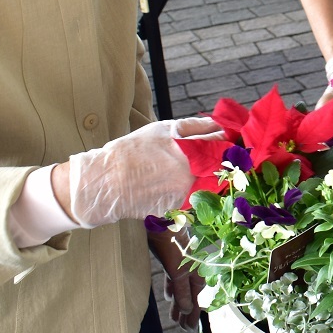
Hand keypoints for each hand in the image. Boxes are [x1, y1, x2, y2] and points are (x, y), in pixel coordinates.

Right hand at [66, 117, 222, 226]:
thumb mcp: (162, 129)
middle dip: (223, 158)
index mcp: (189, 148)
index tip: (225, 138)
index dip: (226, 138)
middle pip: (222, 164)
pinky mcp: (180, 207)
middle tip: (219, 155)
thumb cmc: (132, 151)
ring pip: (213, 182)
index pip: (221, 140)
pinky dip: (198, 191)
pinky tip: (183, 186)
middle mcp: (192, 171)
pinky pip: (198, 198)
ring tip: (196, 170)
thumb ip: (193, 127)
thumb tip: (217, 124)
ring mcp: (187, 191)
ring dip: (213, 176)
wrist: (107, 182)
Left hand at [149, 229, 199, 331]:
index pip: (196, 299)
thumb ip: (182, 290)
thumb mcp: (177, 270)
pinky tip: (168, 296)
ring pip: (180, 288)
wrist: (159, 221)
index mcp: (196, 272)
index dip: (193, 314)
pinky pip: (173, 279)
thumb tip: (188, 310)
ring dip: (178, 303)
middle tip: (183, 328)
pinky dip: (172, 289)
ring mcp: (180, 265)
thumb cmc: (172, 244)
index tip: (190, 329)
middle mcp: (191, 270)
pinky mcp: (170, 260)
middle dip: (186, 312)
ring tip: (174, 317)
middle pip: (189, 295)